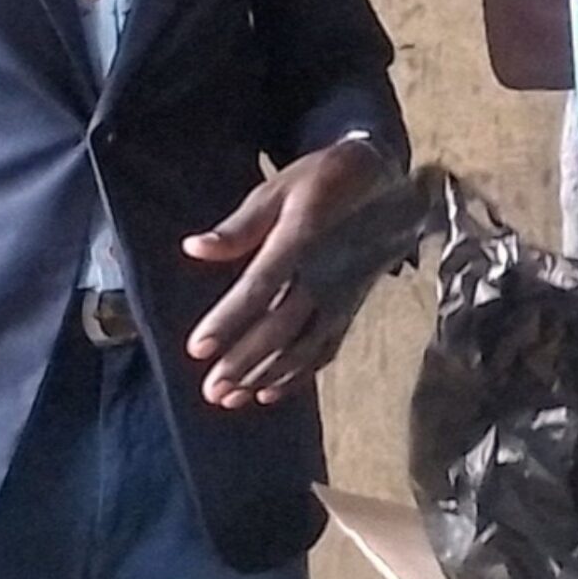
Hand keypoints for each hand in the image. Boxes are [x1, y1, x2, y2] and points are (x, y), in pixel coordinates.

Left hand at [183, 138, 396, 408]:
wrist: (382, 180)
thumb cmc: (322, 181)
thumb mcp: (279, 188)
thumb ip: (241, 225)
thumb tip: (195, 248)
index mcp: (302, 240)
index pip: (261, 287)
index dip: (229, 321)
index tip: (197, 349)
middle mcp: (325, 274)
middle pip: (282, 327)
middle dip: (245, 362)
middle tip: (211, 391)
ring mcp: (341, 295)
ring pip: (304, 345)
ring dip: (268, 376)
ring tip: (232, 398)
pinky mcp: (350, 305)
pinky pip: (326, 347)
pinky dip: (300, 374)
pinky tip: (271, 393)